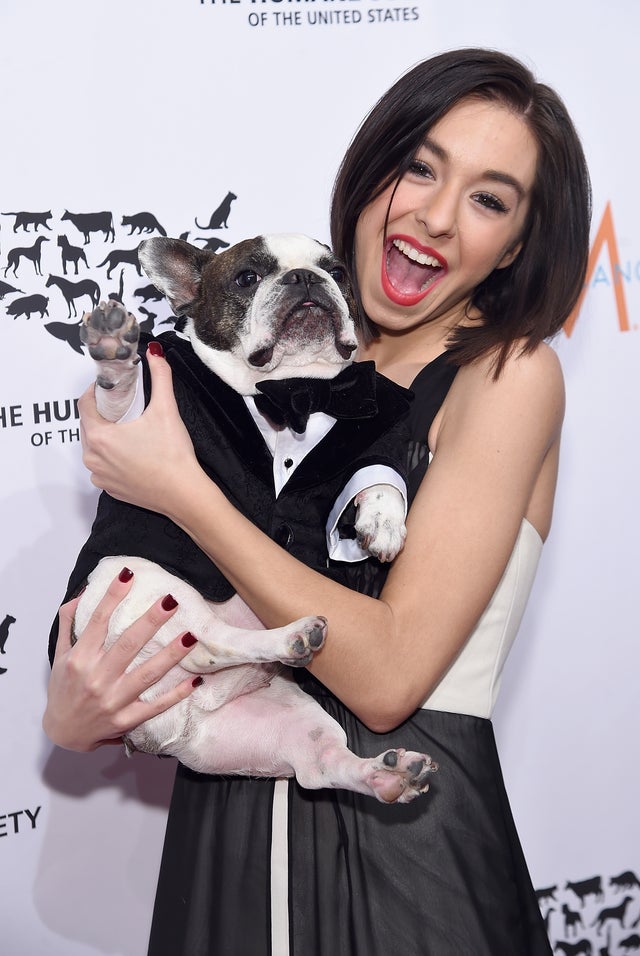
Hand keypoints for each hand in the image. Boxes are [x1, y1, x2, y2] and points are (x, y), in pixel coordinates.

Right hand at [42, 569, 201, 751]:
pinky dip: (176, 694)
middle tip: (171, 600)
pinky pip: (156, 706)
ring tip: (191, 635)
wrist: (63, 732)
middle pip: (128, 645)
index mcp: (80, 659)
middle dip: (151, 621)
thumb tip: (82, 593)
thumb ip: (69, 623)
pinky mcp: (127, 719)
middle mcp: (97, 678)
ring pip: (147, 674)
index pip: (98, 621)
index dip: (113, 597)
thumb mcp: (60, 654)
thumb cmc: (63, 689)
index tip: (128, 575)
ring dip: (171, 655)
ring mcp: (113, 700)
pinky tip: (195, 680)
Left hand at [79, 344, 199, 515]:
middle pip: (88, 425)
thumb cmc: (172, 454)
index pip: (85, 404)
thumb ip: (160, 377)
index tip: (111, 386)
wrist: (184, 494)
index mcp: (100, 436)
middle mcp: (92, 458)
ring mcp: (99, 476)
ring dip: (105, 434)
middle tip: (122, 405)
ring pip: (94, 446)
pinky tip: (131, 452)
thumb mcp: (166, 410)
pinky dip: (111, 456)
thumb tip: (155, 353)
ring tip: (127, 428)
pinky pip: (102, 465)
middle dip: (102, 412)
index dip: (96, 390)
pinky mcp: (109, 489)